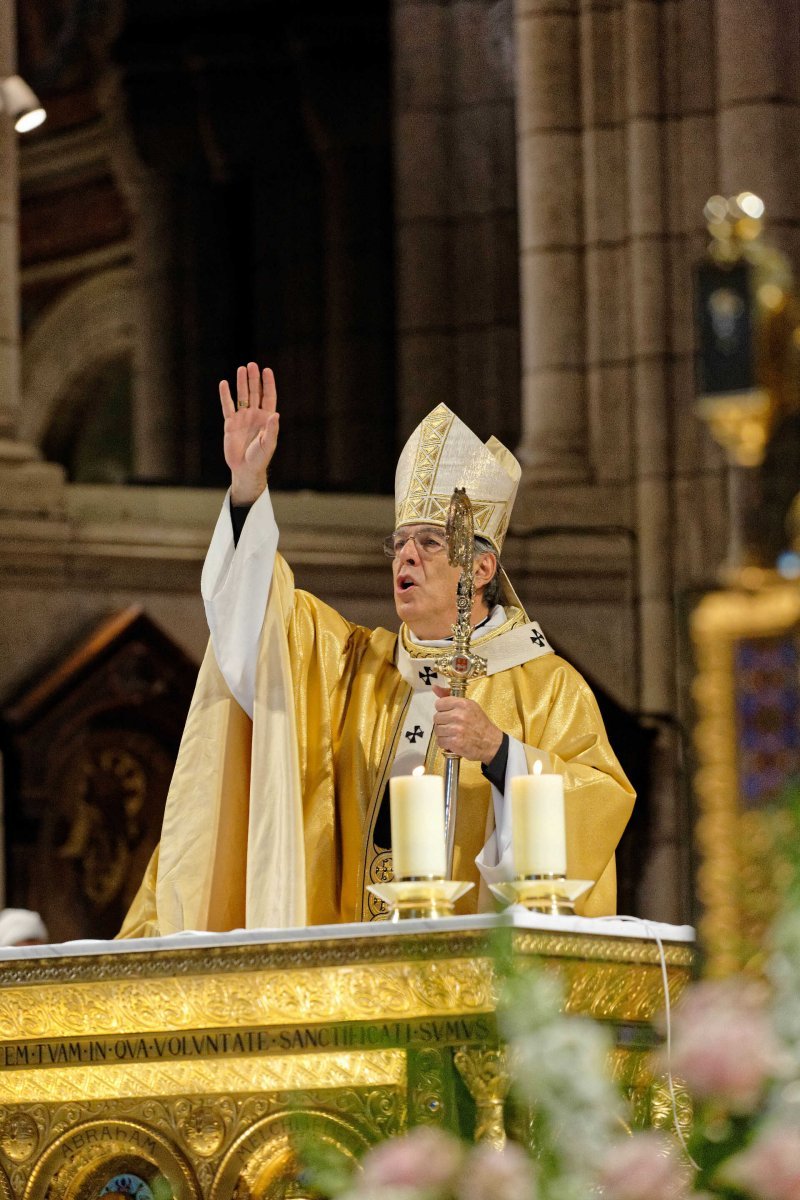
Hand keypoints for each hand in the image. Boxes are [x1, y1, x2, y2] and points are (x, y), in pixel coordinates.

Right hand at [219, 363, 279, 502]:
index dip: (268, 383)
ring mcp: (242, 418)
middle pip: (255, 393)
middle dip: (254, 379)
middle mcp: (254, 415)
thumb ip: (272, 429)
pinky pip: (227, 406)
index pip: (268, 396)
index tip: (267, 370)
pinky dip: (226, 395)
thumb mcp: (268, 444)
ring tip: (241, 369)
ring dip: (242, 383)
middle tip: (252, 365)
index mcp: (266, 418)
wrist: (245, 469)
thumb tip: (276, 414)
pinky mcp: (230, 423)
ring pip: (242, 396)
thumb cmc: (260, 458)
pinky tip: (224, 384)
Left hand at [432, 685, 503, 763]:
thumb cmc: (480, 723)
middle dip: (443, 722)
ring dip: (443, 734)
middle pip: (436, 717)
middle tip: (452, 725)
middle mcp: (459, 715)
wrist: (491, 742)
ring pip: (437, 730)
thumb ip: (450, 696)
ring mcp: (456, 729)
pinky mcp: (455, 742)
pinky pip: (440, 741)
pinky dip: (445, 743)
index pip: (439, 704)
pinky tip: (453, 741)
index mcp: (463, 703)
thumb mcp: (469, 705)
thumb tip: (434, 687)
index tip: (448, 713)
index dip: (442, 710)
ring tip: (453, 733)